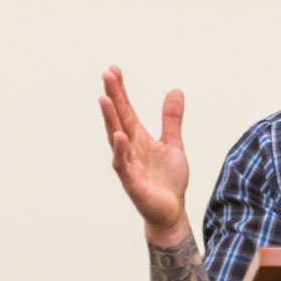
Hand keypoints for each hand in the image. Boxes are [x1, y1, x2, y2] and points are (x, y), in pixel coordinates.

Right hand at [98, 65, 190, 243]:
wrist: (171, 211)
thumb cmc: (168, 180)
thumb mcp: (173, 144)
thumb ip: (172, 119)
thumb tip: (175, 91)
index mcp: (138, 137)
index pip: (126, 109)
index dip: (120, 90)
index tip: (113, 69)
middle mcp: (129, 148)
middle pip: (118, 118)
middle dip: (112, 97)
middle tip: (106, 74)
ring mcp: (128, 164)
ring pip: (115, 138)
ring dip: (109, 119)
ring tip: (105, 99)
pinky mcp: (132, 182)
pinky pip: (123, 164)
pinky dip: (120, 150)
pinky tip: (119, 136)